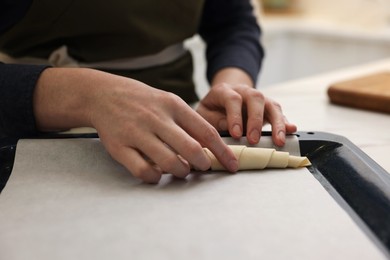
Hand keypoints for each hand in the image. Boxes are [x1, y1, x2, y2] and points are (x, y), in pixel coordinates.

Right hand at [33, 68, 238, 182]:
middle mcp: (157, 118)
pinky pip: (143, 171)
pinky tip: (157, 173)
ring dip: (181, 171)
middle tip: (203, 167)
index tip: (232, 165)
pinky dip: (155, 177)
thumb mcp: (168, 101)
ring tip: (181, 170)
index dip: (223, 152)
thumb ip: (188, 122)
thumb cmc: (143, 101)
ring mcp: (137, 133)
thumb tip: (211, 146)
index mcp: (173, 105)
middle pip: (192, 149)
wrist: (104, 94)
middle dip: (203, 164)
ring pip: (169, 162)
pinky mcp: (119, 147)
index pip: (206, 132)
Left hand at [196, 68, 296, 145]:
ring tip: (279, 140)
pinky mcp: (267, 108)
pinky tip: (291, 130)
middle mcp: (243, 91)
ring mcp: (257, 98)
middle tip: (254, 140)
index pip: (232, 99)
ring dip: (276, 123)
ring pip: (271, 104)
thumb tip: (229, 129)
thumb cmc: (211, 110)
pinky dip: (285, 122)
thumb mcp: (204, 114)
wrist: (221, 99)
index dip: (235, 116)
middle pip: (255, 98)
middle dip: (256, 120)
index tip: (236, 134)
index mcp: (224, 91)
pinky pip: (278, 113)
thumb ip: (213, 120)